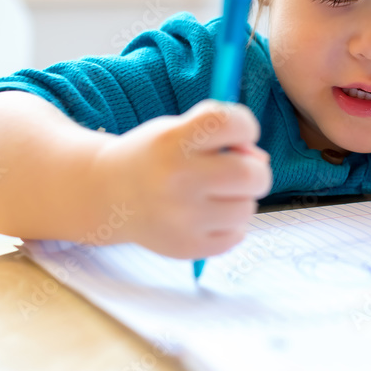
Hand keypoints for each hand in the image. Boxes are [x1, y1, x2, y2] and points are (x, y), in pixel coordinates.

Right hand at [90, 100, 272, 259]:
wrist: (109, 194)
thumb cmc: (156, 156)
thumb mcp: (178, 129)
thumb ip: (222, 133)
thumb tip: (261, 160)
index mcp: (173, 141)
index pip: (230, 123)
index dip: (246, 126)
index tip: (238, 134)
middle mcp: (176, 179)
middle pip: (252, 174)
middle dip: (254, 170)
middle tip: (238, 170)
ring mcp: (181, 218)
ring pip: (248, 208)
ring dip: (241, 199)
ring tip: (216, 194)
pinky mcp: (186, 247)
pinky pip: (236, 236)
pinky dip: (230, 225)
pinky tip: (207, 216)